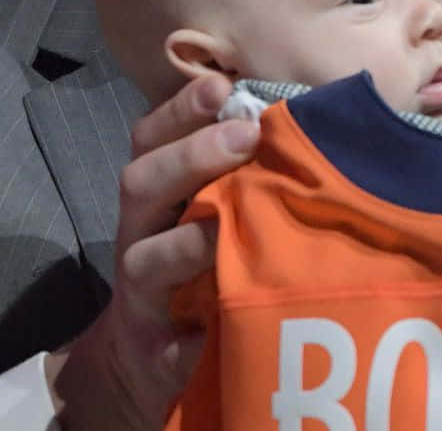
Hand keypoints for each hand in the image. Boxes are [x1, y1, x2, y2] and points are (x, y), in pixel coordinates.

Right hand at [47, 71, 259, 429]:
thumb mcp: (209, 207)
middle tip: (245, 135)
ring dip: (186, 242)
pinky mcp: (154, 353)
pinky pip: (169, 348)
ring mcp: (141, 294)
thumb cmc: (198, 262)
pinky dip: (193, 342)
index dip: (180, 110)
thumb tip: (303, 114)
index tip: (221, 85)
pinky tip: (218, 333)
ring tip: (224, 227)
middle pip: (141, 184)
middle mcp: (139, 235)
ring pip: (145, 260)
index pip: (151, 139)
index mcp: (155, 193)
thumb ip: (238, 167)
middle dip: (190, 156)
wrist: (150, 356)